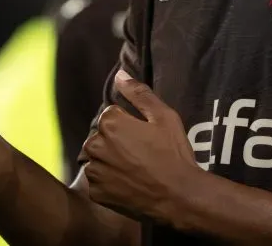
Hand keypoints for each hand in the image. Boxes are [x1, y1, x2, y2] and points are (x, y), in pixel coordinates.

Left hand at [80, 70, 200, 225]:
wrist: (177, 196)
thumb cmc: (173, 153)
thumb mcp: (164, 117)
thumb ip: (139, 93)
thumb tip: (120, 75)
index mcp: (110, 123)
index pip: (112, 114)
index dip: (131, 124)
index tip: (146, 137)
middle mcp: (95, 145)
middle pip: (102, 136)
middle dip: (117, 141)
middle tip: (143, 153)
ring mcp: (94, 170)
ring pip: (99, 158)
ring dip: (112, 160)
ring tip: (137, 169)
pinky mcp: (96, 192)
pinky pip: (99, 180)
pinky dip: (110, 181)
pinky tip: (130, 183)